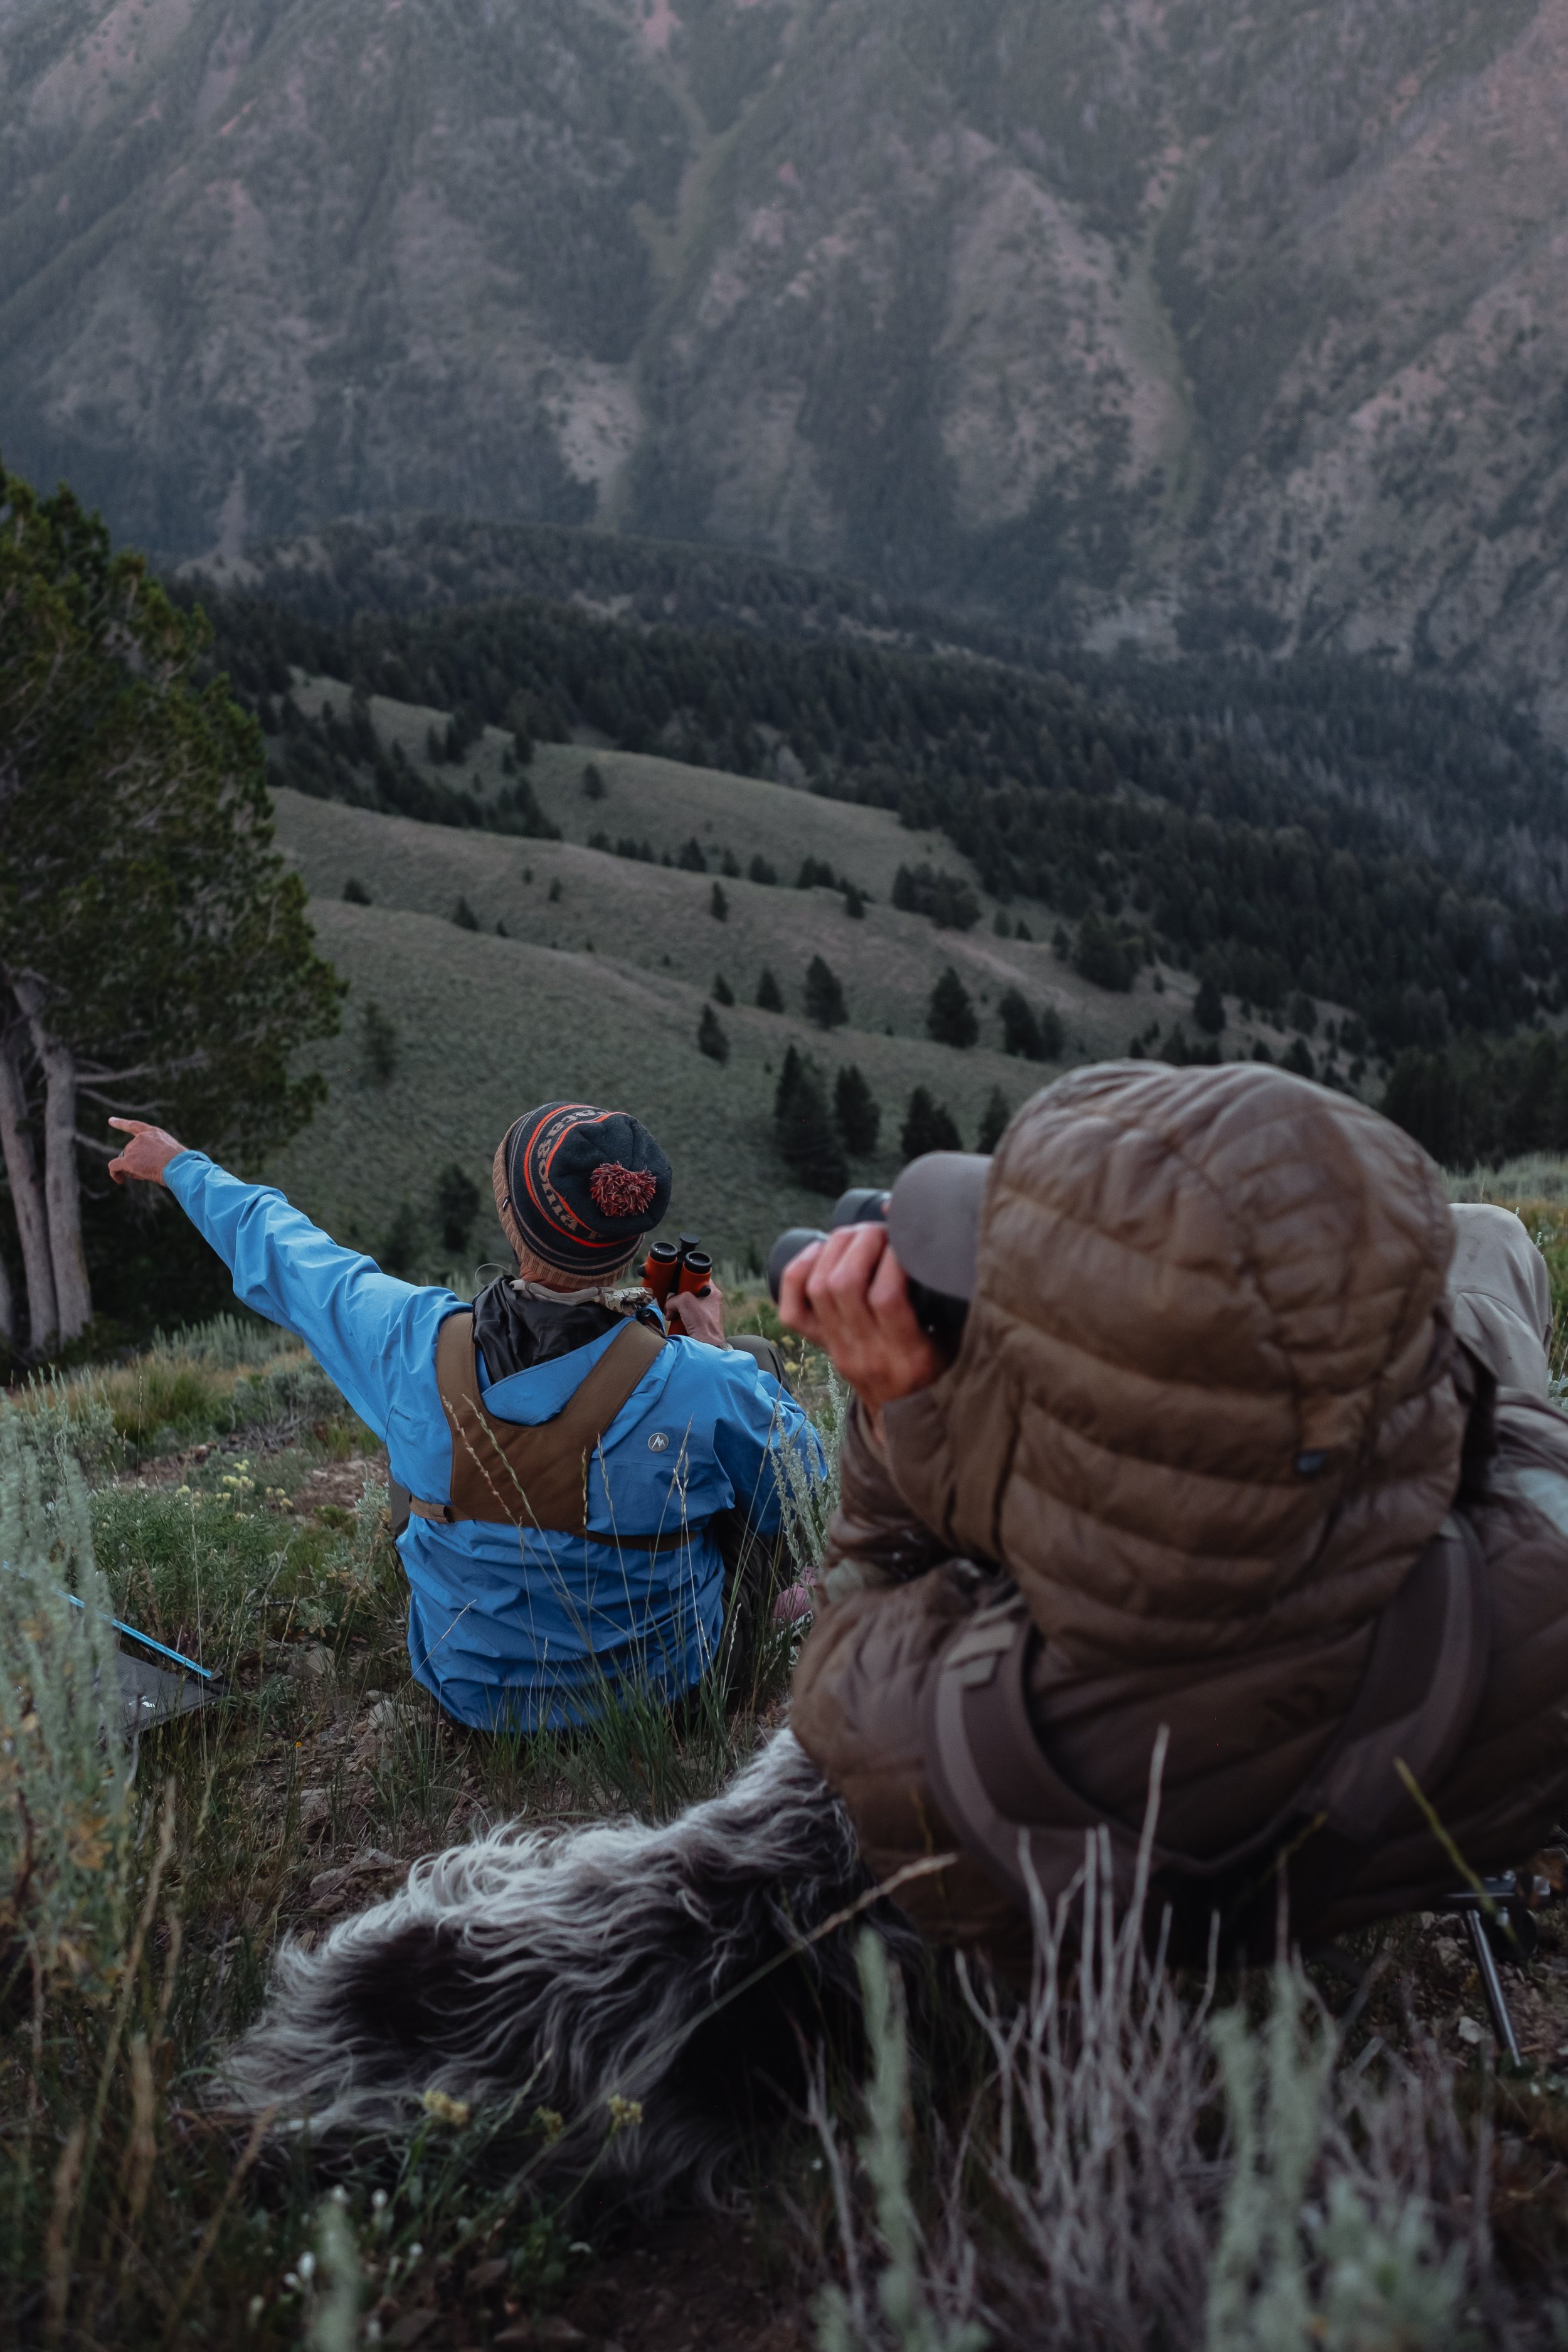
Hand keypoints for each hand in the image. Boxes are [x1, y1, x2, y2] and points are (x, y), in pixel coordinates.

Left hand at [107, 1118, 186, 1186]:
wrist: (180, 1166)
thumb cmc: (181, 1163)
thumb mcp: (171, 1152)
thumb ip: (157, 1152)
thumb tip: (146, 1164)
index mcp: (153, 1132)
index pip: (134, 1126)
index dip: (121, 1123)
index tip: (111, 1120)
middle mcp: (141, 1138)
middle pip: (129, 1151)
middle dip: (134, 1162)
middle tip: (148, 1171)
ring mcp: (134, 1148)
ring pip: (124, 1161)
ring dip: (131, 1169)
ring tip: (147, 1174)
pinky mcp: (128, 1160)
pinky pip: (114, 1166)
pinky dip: (115, 1174)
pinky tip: (120, 1181)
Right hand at [666, 1279, 726, 1348]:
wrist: (707, 1349)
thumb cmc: (704, 1327)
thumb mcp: (687, 1303)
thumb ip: (675, 1298)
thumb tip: (669, 1305)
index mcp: (712, 1292)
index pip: (696, 1277)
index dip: (684, 1279)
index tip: (676, 1284)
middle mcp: (709, 1300)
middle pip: (687, 1290)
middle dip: (677, 1296)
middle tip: (672, 1302)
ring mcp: (703, 1312)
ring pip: (683, 1303)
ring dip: (675, 1308)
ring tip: (672, 1314)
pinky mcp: (697, 1322)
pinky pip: (683, 1314)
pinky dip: (677, 1317)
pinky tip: (674, 1321)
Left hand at [778, 1223, 945, 1417]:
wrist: (909, 1421)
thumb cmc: (941, 1374)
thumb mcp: (959, 1344)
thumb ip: (956, 1306)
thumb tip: (949, 1249)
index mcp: (908, 1356)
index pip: (886, 1298)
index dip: (893, 1257)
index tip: (908, 1238)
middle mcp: (867, 1353)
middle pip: (844, 1285)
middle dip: (861, 1243)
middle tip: (880, 1230)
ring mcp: (839, 1351)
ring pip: (818, 1289)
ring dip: (834, 1249)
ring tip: (857, 1234)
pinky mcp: (824, 1348)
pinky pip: (792, 1311)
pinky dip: (797, 1274)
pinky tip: (816, 1252)